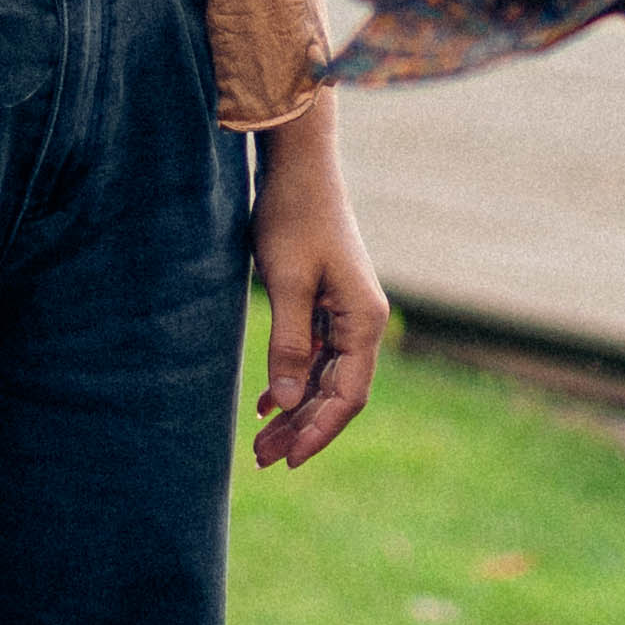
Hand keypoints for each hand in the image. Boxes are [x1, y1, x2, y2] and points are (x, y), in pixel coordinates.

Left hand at [247, 111, 386, 472]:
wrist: (299, 164)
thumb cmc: (294, 215)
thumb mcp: (287, 280)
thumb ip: (290, 342)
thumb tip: (288, 400)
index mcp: (364, 320)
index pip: (348, 395)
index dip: (319, 430)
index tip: (289, 460)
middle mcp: (363, 321)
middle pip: (337, 391)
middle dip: (302, 428)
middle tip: (262, 459)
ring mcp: (346, 311)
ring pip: (324, 376)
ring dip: (294, 408)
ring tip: (260, 442)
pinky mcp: (327, 300)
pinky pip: (315, 354)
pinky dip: (292, 379)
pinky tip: (267, 403)